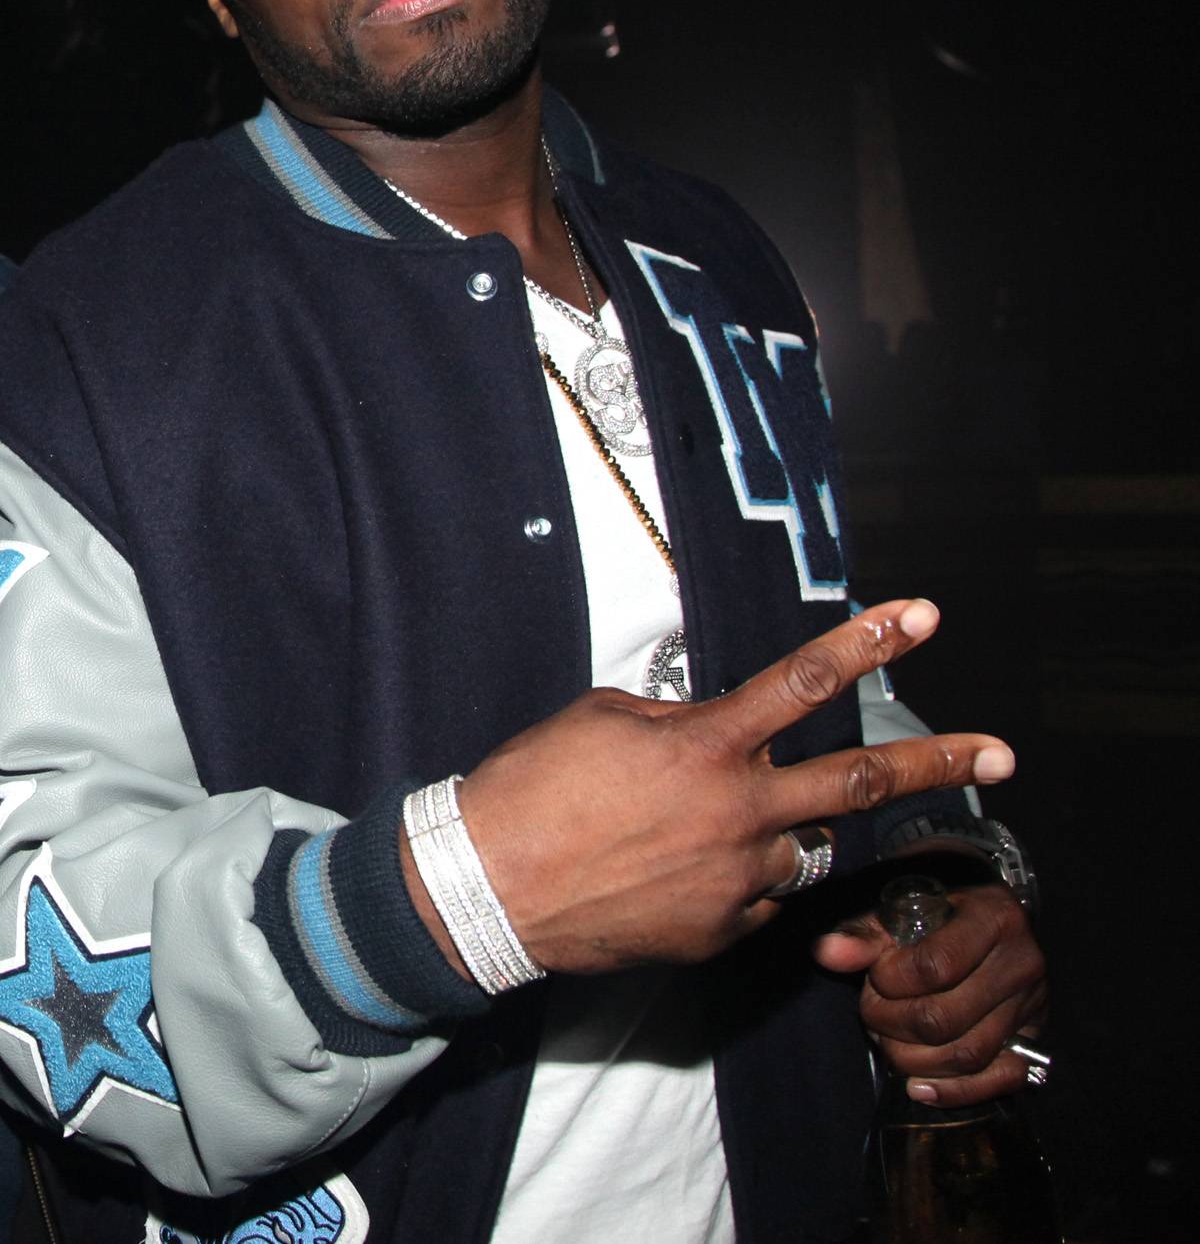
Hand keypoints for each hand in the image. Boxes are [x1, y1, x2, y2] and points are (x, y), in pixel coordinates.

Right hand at [449, 599, 1014, 975]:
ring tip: (709, 823)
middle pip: (862, 784)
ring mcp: (736, 882)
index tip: (922, 614)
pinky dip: (739, 873)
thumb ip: (684, 721)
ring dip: (785, 827)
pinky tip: (676, 867)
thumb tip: (719, 734)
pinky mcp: (721, 933)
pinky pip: (759, 893)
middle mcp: (738, 814)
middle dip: (941, 763)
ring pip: (803, 846)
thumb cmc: (536, 789)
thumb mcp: (609, 719)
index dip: (871, 640)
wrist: (484, 889)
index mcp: (708, 746)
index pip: (807, 681)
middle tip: (999, 753)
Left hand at [813, 882, 1047, 1103]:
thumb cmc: (941, 909)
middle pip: (946, 1018)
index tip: (876, 974)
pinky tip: (919, 1085)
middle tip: (872, 1011)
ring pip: (967, 1055)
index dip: (892, 980)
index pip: (936, 966)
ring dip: (913, 1059)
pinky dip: (955, 1091)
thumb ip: (866, 933)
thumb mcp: (905, 907)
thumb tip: (828, 953)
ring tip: (888, 1040)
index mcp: (993, 917)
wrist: (988, 916)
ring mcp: (1031, 1006)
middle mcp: (1021, 962)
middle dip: (892, 1023)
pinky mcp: (1032, 1040)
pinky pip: (1000, 1081)